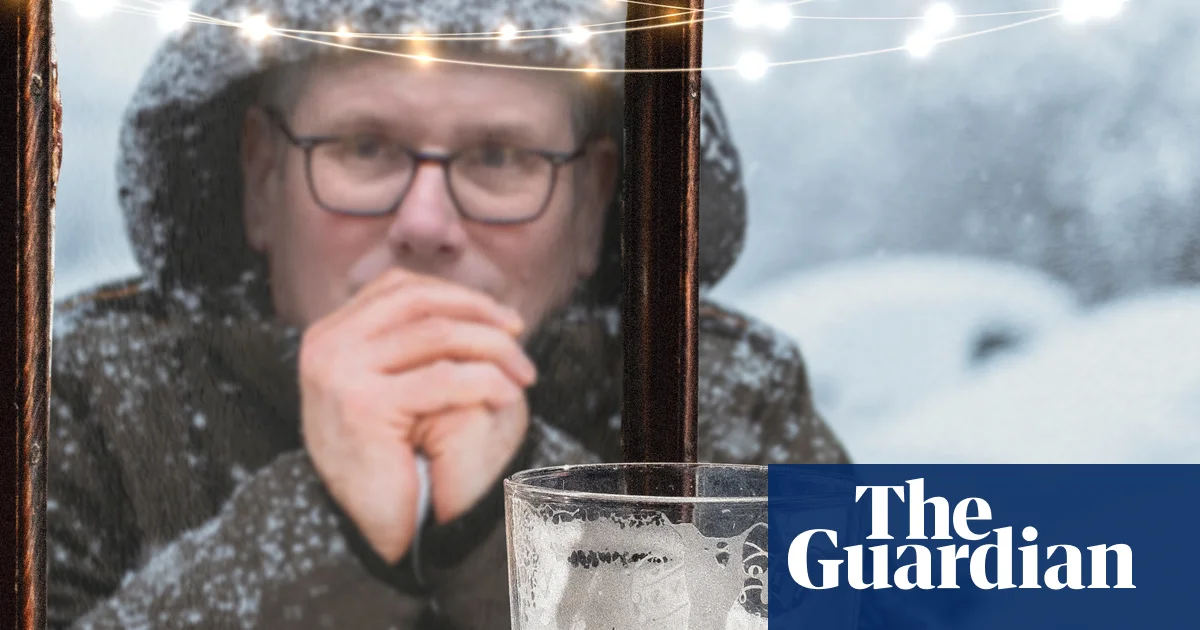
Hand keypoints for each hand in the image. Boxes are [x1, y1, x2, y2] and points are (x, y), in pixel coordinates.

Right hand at [298, 269, 535, 562]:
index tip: (500, 317)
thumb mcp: (393, 383)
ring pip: (437, 334)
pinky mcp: (362, 405)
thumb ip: (412, 340)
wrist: (377, 525)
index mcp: (329, 334)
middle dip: (479, 313)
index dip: (456, 295)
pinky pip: (443, 378)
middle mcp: (325, 346)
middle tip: (519, 335)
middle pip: (418, 302)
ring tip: (522, 373)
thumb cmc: (395, 457)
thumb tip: (475, 302)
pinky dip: (485, 381)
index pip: (399, 288)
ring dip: (492, 348)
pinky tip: (507, 395)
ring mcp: (338, 372)